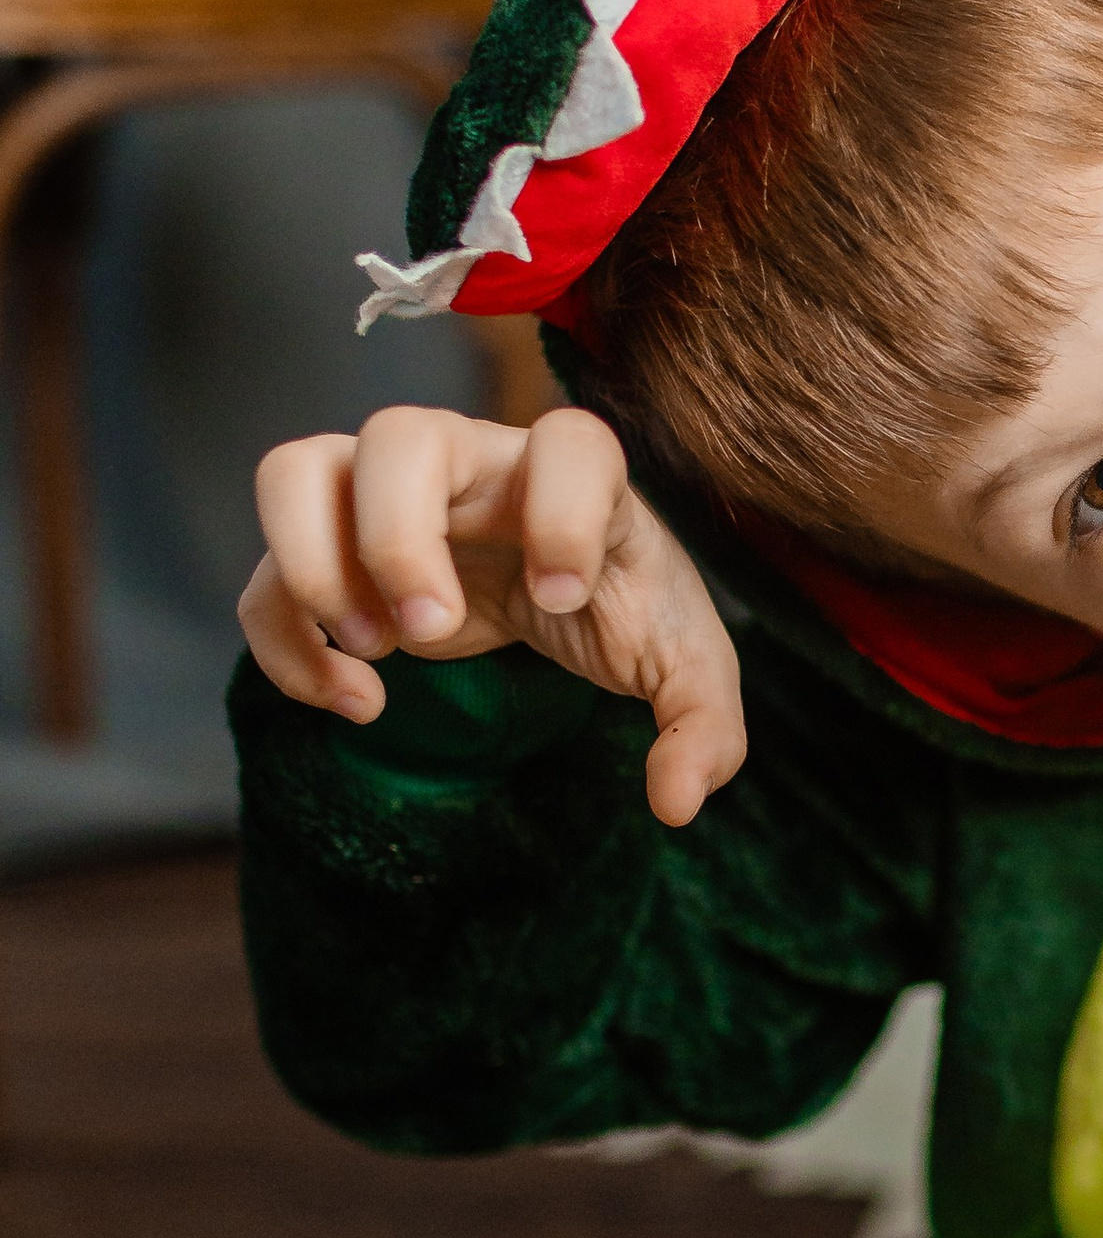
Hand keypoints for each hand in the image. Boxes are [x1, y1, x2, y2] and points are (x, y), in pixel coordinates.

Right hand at [239, 404, 746, 827]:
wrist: (567, 587)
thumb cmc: (624, 603)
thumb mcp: (684, 666)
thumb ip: (703, 728)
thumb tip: (675, 802)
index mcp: (575, 474)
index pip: (570, 443)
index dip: (563, 513)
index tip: (564, 599)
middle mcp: (473, 461)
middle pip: (400, 435)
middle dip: (401, 538)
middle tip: (435, 628)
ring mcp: (387, 493)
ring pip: (298, 469)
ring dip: (312, 563)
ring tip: (374, 646)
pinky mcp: (334, 546)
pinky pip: (265, 572)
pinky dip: (284, 641)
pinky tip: (352, 700)